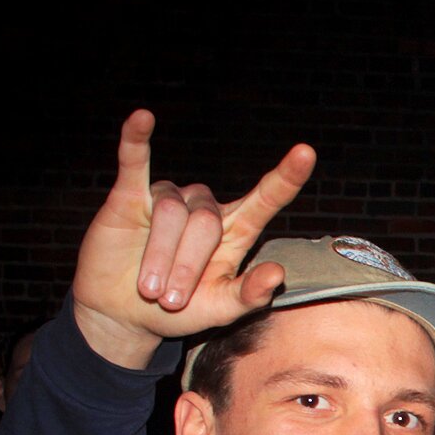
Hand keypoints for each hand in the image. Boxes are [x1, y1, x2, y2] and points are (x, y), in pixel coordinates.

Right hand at [72, 109, 315, 367]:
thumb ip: (251, 295)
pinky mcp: (130, 195)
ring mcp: (170, 199)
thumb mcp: (223, 310)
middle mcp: (206, 209)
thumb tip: (277, 273)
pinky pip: (134, 162)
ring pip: (172, 213)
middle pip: (207, 222)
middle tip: (172, 300)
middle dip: (187, 267)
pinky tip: (142, 118)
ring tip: (150, 289)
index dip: (286, 177)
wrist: (129, 315)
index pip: (266, 198)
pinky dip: (136, 140)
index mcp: (236, 231)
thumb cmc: (184, 310)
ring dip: (160, 259)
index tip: (305, 153)